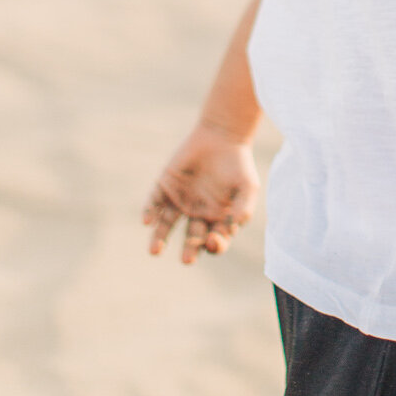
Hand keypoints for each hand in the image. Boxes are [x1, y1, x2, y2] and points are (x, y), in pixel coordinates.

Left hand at [144, 123, 259, 263]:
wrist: (222, 135)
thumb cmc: (238, 164)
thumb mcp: (247, 187)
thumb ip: (243, 209)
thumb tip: (231, 228)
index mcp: (217, 218)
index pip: (214, 241)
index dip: (214, 245)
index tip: (212, 241)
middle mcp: (196, 213)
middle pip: (190, 237)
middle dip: (189, 249)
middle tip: (186, 260)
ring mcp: (179, 201)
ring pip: (166, 224)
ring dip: (159, 238)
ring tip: (155, 251)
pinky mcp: (165, 186)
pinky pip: (155, 202)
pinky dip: (150, 211)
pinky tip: (147, 221)